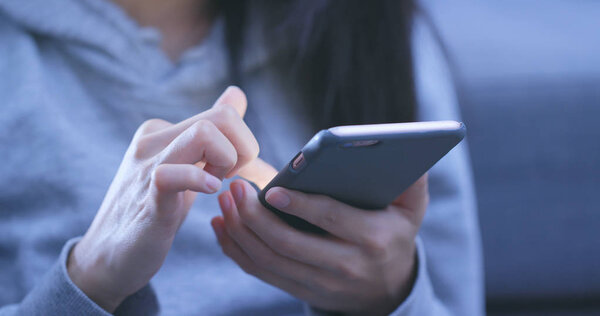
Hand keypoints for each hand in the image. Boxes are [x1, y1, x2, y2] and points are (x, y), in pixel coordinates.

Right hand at [67, 86, 258, 311]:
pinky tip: (209, 191)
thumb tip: (236, 93)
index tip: (236, 171)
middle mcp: (153, 138)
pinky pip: (175, 173)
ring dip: (228, 160)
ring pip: (205, 133)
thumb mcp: (186, 165)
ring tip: (217, 183)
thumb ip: (211, 132)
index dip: (244, 143)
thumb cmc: (155, 210)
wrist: (111, 255)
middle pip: (222, 117)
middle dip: (245, 148)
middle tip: (231, 177)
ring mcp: (147, 165)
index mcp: (163, 129)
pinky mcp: (148, 196)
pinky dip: (201, 180)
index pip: (223, 114)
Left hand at [212, 165, 428, 315]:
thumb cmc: (395, 235)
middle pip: (289, 244)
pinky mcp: (300, 290)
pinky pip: (262, 273)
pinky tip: (223, 226)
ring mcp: (319, 283)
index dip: (300, 204)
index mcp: (372, 238)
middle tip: (234, 188)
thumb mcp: (412, 209)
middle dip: (255, 216)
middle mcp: (345, 266)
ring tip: (224, 202)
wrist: (388, 289)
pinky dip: (237, 251)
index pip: (331, 219)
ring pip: (269, 260)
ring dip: (241, 231)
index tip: (271, 189)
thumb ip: (411, 178)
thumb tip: (403, 143)